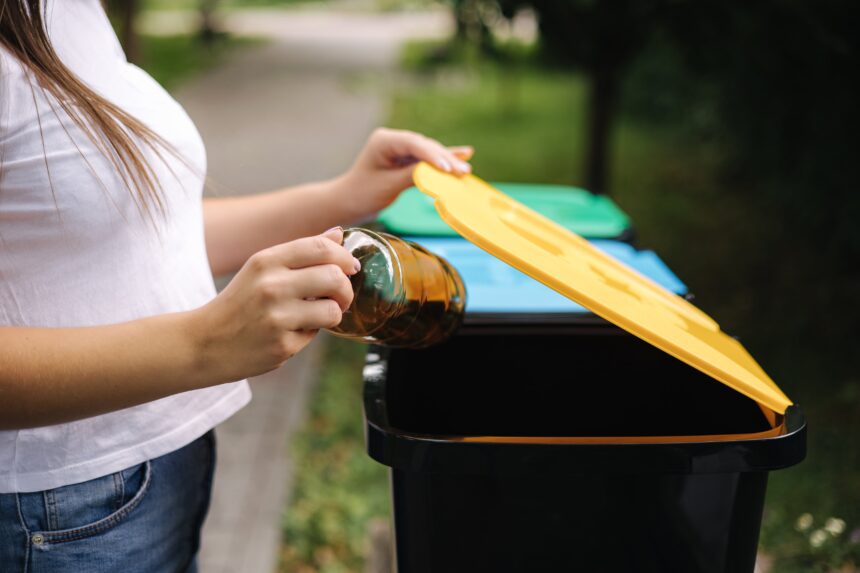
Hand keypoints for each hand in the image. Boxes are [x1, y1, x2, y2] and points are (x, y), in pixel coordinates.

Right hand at [191, 227, 357, 381]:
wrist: (203, 343)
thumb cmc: (239, 303)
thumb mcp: (262, 269)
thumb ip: (301, 252)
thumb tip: (338, 234)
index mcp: (266, 261)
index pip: (321, 248)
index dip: (344, 257)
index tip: (350, 267)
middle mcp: (271, 286)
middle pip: (335, 276)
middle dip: (346, 288)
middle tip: (340, 296)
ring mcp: (277, 317)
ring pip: (333, 310)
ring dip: (333, 313)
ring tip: (317, 315)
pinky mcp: (282, 346)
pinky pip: (315, 335)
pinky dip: (309, 333)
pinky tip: (290, 332)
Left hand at [338, 127, 473, 218]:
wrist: (349, 202)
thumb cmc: (363, 194)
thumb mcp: (388, 186)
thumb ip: (412, 175)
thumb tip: (439, 171)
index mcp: (383, 141)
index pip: (413, 144)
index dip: (433, 155)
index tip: (449, 167)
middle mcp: (393, 139)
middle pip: (425, 146)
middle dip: (445, 159)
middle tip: (464, 171)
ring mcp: (400, 147)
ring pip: (429, 152)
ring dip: (447, 162)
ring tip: (465, 170)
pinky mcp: (406, 157)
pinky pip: (427, 159)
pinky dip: (442, 163)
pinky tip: (464, 154)